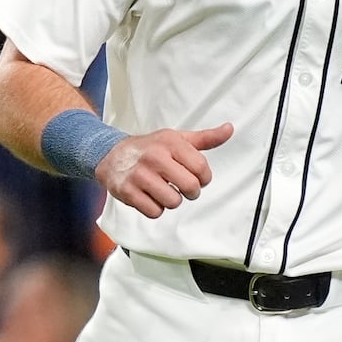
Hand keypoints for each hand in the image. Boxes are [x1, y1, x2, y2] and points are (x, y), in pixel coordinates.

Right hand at [95, 123, 233, 218]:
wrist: (111, 154)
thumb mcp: (178, 138)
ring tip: (164, 190)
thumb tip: (229, 129)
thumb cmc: (150, 147)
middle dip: (191, 192)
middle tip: (183, 187)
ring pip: (173, 202)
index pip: (201, 168)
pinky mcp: (128, 191)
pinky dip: (156, 209)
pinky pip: (154, 211)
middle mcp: (155, 157)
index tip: (199, 178)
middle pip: (190, 187)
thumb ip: (206, 138)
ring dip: (172, 201)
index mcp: (170, 143)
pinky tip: (151, 196)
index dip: (204, 178)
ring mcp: (140, 175)